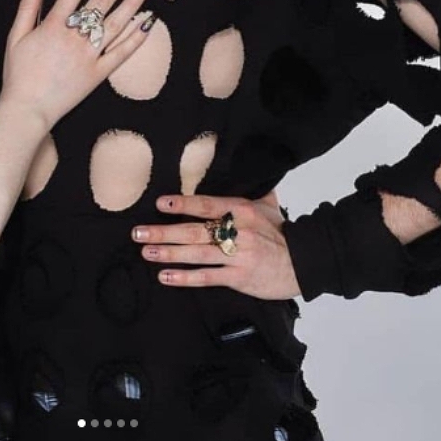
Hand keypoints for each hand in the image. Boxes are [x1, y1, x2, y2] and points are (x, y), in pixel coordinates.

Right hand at [0, 0, 153, 130]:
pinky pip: (122, 53)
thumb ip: (27, 8)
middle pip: (102, 0)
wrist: (28, 110)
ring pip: (116, 23)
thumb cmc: (19, 75)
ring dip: (134, 1)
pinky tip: (149, 21)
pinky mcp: (99, 74)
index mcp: (53, 25)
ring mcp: (90, 55)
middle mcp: (75, 37)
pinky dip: (137, 37)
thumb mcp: (15, 37)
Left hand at [132, 191, 301, 299]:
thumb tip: (244, 167)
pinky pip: (208, 277)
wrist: (305, 262)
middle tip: (138, 232)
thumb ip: (251, 187)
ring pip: (197, 254)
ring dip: (169, 253)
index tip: (160, 203)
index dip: (182, 204)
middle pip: (195, 231)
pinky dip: (186, 278)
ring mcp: (238, 255)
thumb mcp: (268, 203)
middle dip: (164, 231)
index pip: (206, 204)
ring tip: (146, 251)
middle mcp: (237, 231)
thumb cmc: (283, 232)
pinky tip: (166, 277)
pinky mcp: (239, 277)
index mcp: (241, 209)